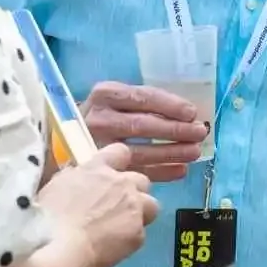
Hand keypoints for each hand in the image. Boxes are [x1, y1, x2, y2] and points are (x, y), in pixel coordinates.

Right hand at [36, 142, 158, 266]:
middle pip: (142, 180)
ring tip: (122, 228)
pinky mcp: (138, 234)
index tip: (112, 173)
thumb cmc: (47, 216)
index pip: (120, 151)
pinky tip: (113, 248)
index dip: (119, 162)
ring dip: (140, 213)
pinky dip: (129, 240)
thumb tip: (79, 179)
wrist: (60, 246)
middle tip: (117, 207)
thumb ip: (75, 179)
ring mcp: (134, 208)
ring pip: (151, 206)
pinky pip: (140, 234)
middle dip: (134, 192)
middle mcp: (121, 183)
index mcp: (98, 168)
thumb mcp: (56, 186)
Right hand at [79, 81, 208, 182]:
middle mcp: (99, 118)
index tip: (192, 113)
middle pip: (143, 125)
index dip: (170, 105)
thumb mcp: (117, 100)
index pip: (143, 97)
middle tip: (199, 134)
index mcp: (105, 94)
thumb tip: (188, 115)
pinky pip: (136, 170)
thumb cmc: (103, 116)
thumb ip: (144, 104)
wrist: (67, 140)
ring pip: (140, 150)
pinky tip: (180, 170)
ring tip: (194, 152)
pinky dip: (161, 171)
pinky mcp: (101, 169)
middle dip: (175, 130)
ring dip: (171, 152)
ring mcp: (98, 146)